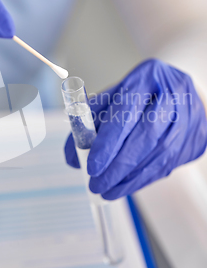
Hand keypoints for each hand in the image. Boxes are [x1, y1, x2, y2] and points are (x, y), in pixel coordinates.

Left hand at [65, 59, 206, 199]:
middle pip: (146, 135)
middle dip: (118, 165)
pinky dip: (143, 180)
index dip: (108, 142)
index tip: (91, 165)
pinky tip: (125, 186)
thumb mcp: (111, 98)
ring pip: (159, 155)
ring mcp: (191, 117)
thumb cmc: (138, 95)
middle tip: (96, 184)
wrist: (177, 89)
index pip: (127, 111)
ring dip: (129, 178)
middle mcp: (174, 94)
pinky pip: (168, 165)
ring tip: (106, 190)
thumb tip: (73, 157)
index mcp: (147, 77)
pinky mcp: (197, 139)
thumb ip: (89, 122)